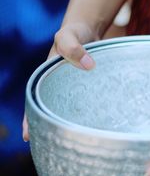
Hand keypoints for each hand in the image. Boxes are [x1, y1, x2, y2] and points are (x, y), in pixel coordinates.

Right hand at [22, 22, 98, 140]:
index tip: (28, 136)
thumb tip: (89, 66)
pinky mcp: (91, 87)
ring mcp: (75, 87)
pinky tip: (95, 124)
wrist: (90, 29)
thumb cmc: (76, 33)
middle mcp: (60, 85)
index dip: (30, 118)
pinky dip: (88, 112)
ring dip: (70, 123)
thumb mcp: (69, 35)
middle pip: (52, 109)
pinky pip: (87, 102)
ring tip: (74, 142)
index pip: (36, 100)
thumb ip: (74, 47)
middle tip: (52, 146)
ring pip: (70, 109)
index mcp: (47, 76)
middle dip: (49, 127)